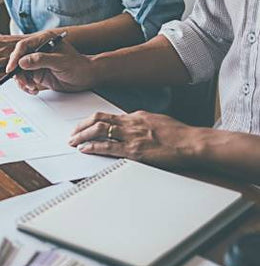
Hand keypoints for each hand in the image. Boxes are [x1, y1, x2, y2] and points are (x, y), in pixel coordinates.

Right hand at [7, 30, 98, 93]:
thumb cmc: (78, 65)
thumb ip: (40, 60)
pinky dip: (27, 87)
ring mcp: (37, 64)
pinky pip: (26, 80)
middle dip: (18, 73)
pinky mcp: (38, 74)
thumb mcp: (60, 61)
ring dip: (23, 81)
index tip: (11, 68)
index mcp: (43, 41)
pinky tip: (33, 90)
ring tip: (32, 88)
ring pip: (21, 72)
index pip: (23, 46)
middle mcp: (38, 52)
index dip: (14, 57)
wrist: (86, 77)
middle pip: (19, 60)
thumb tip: (22, 61)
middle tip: (23, 82)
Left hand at [69, 111, 198, 168]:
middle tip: (72, 133)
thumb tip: (130, 126)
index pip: (107, 115)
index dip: (91, 120)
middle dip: (81, 126)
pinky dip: (93, 147)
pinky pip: (108, 147)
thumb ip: (141, 123)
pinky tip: (85, 149)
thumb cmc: (179, 134)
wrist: (192, 142)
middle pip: (98, 119)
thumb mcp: (157, 121)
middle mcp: (131, 123)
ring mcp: (131, 136)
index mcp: (136, 116)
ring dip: (82, 136)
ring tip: (73, 141)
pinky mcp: (134, 150)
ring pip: (99, 131)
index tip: (83, 125)